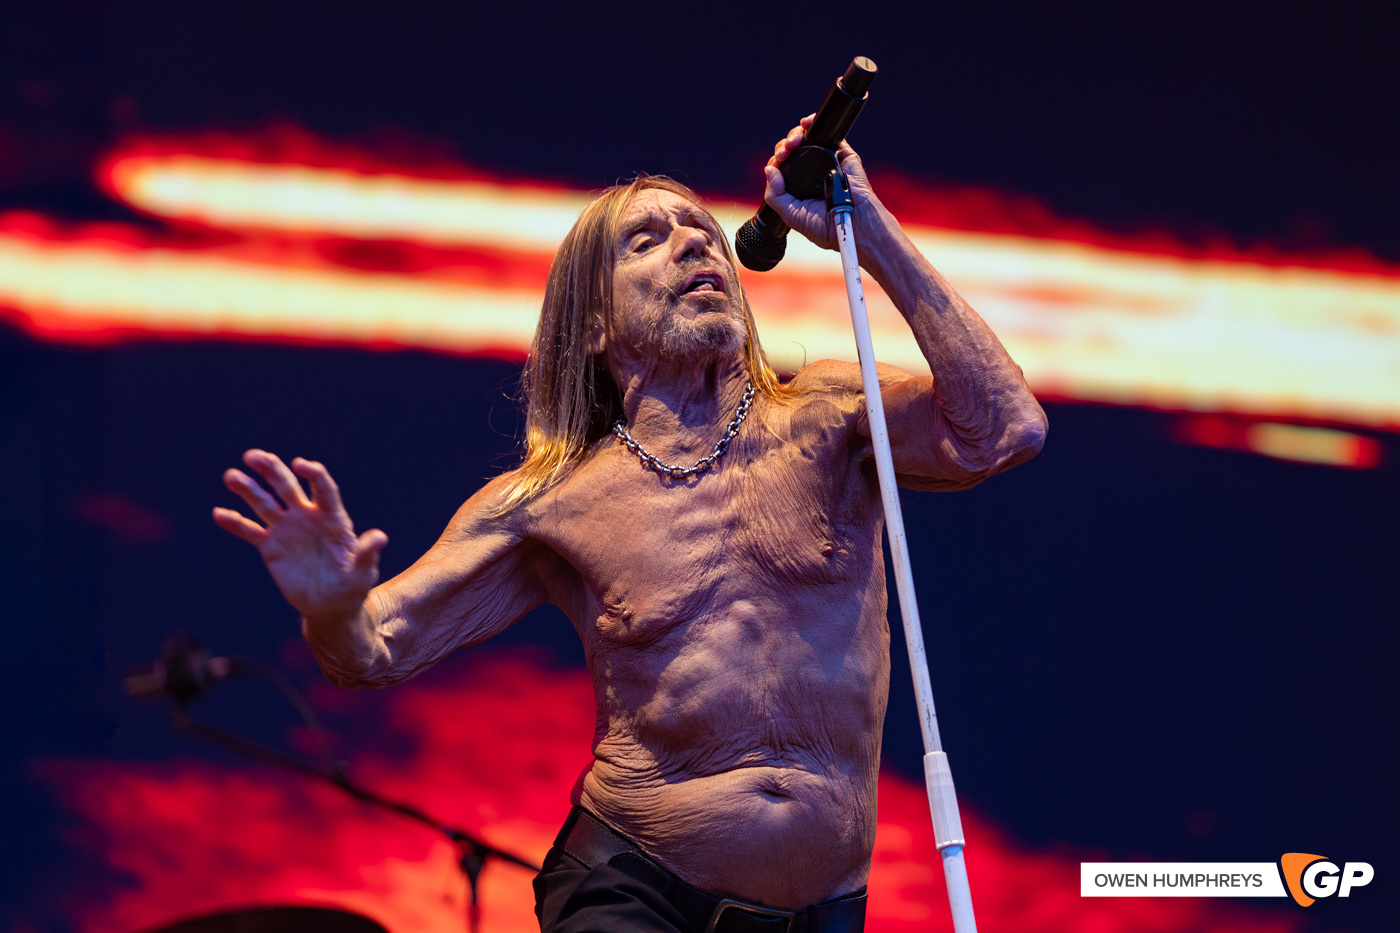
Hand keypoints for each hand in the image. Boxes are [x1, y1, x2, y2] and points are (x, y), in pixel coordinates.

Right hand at [213, 449, 386, 621]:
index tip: (300, 465)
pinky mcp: (270, 547)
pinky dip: (235, 522)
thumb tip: (380, 537)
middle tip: (253, 456)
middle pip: (288, 486)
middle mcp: (307, 517)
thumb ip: (367, 554)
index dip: (313, 474)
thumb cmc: (352, 587)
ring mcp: (287, 530)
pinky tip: (219, 513)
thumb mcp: (362, 573)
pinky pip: (250, 531)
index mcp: (333, 518)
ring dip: (248, 489)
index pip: (323, 488)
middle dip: (272, 470)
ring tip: (231, 477)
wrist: (330, 606)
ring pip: (265, 503)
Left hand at [762, 113, 879, 251]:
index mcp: (800, 187)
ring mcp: (827, 162)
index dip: (777, 161)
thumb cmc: (827, 227)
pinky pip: (829, 135)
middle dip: (784, 147)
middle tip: (784, 153)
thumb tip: (769, 169)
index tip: (777, 163)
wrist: (855, 226)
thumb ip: (775, 195)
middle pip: (792, 151)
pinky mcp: (843, 154)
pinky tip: (806, 124)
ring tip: (793, 142)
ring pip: (807, 139)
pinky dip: (814, 124)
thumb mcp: (792, 215)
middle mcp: (812, 173)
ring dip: (795, 135)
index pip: (783, 167)